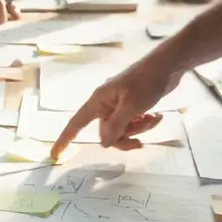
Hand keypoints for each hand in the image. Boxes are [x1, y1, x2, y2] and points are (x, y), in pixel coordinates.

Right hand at [51, 56, 180, 158]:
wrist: (167, 66)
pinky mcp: (132, 105)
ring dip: (139, 129)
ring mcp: (119, 105)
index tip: (55, 155)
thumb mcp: (130, 106)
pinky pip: (133, 122)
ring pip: (123, 129)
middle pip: (107, 133)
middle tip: (140, 141)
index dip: (65, 139)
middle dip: (125, 137)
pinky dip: (144, 123)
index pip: (76, 123)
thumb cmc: (146, 82)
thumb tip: (104, 143)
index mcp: (99, 101)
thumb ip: (115, 126)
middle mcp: (106, 104)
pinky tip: (156, 116)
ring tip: (152, 118)